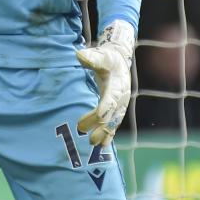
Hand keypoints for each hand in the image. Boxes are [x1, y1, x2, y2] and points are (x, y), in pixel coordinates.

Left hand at [75, 20, 134, 146]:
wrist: (120, 61)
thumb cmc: (109, 58)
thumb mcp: (102, 55)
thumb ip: (92, 57)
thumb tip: (78, 55)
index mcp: (116, 86)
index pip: (109, 102)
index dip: (100, 113)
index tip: (90, 120)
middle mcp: (121, 98)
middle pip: (111, 116)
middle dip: (100, 127)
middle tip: (87, 136)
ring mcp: (121, 105)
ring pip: (114, 123)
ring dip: (105, 134)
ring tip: (94, 145)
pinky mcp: (118, 109)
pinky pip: (114, 124)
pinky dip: (109, 134)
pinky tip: (101, 145)